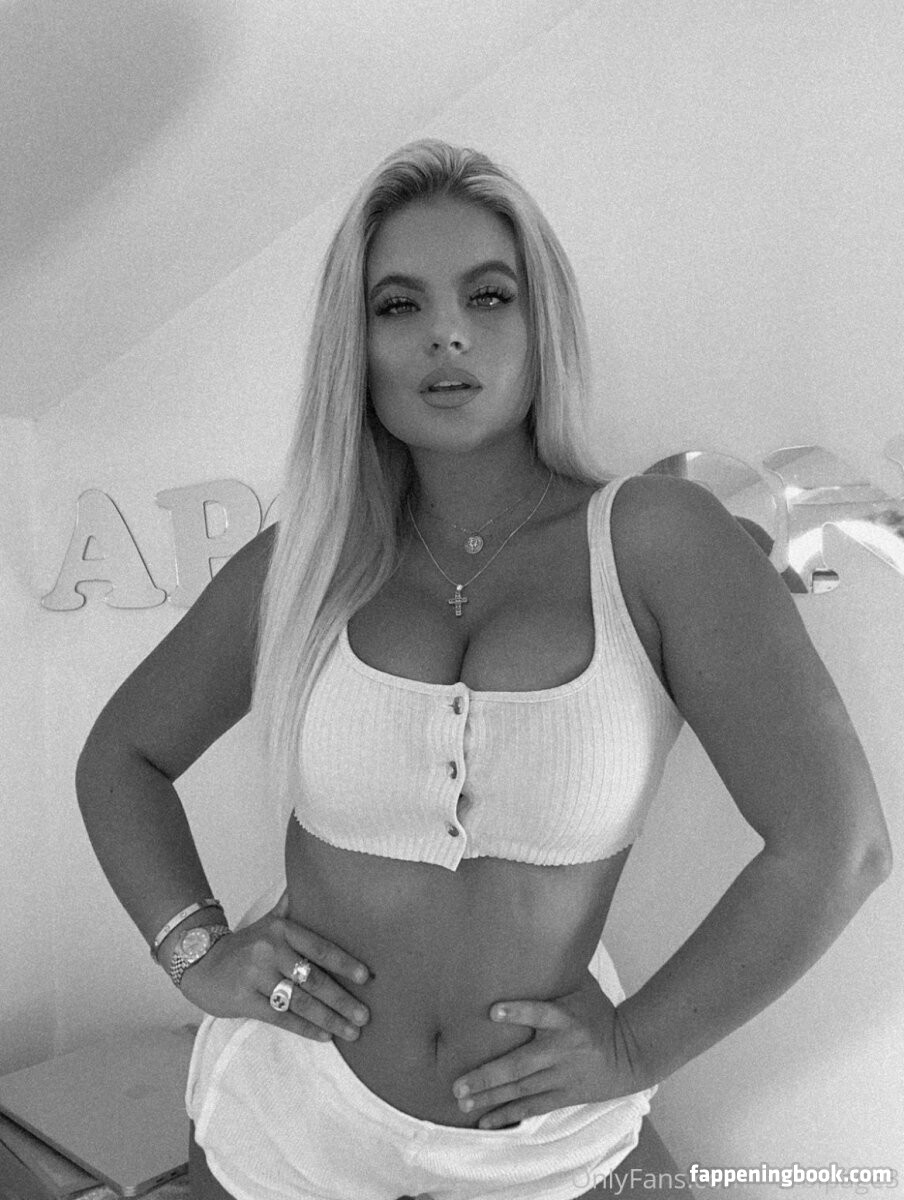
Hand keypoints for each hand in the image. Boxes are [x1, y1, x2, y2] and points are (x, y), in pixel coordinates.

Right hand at [177, 890, 371, 1042]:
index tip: (367, 978)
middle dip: (342, 999)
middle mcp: (270, 950)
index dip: (344, 963)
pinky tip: (325, 1037)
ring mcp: (255, 976)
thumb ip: (294, 905)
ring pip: (300, 1001)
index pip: (319, 947)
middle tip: (365, 1015)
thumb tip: (319, 879)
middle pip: (313, 978)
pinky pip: (280, 1018)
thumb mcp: (269, 920)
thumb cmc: (246, 945)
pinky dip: (305, 1028)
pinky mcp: (243, 1000)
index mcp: (281, 929)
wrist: (201, 963)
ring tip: (353, 1031)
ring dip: (329, 1018)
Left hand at [450, 970, 646, 1129]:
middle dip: (487, 1075)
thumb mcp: (582, 989)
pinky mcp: (563, 1096)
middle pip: (521, 1064)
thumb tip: (531, 937)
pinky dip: (508, 1115)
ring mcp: (561, 1077)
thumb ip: (557, 971)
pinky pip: (532, 1107)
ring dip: (489, 1097)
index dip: (518, 1012)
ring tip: (461, 1102)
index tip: (492, 1011)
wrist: (631, 1054)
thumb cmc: (599, 1014)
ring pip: (520, 1090)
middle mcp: (561, 1050)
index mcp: (565, 1019)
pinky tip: (484, 1121)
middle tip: (457, 1084)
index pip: (540, 1013)